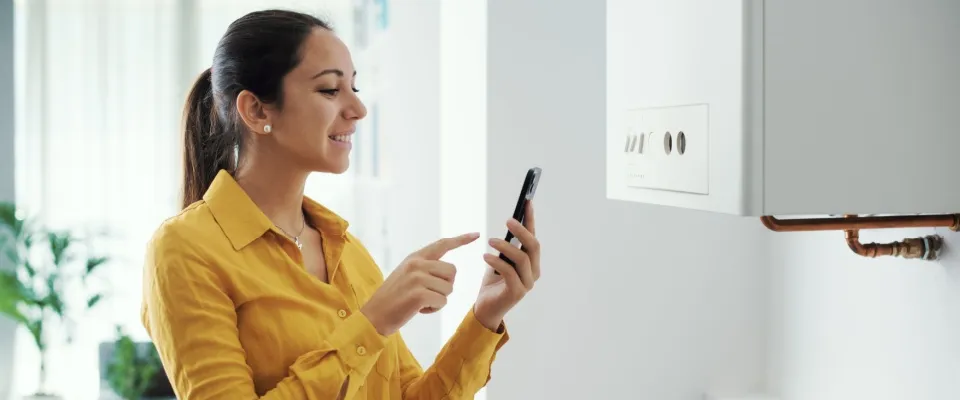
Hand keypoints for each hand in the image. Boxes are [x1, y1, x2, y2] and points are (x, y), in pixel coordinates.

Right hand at [361, 232, 478, 335]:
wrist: (373, 316)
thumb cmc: (393, 299)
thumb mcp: (407, 275)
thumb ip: (425, 268)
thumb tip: (450, 271)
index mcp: (414, 258)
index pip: (442, 244)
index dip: (461, 239)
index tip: (477, 234)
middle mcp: (416, 264)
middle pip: (452, 271)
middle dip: (446, 286)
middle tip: (429, 294)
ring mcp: (417, 278)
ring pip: (449, 288)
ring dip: (439, 299)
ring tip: (420, 302)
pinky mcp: (419, 294)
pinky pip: (442, 302)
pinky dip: (434, 309)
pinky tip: (419, 310)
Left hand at [474, 201, 540, 330]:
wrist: (485, 309)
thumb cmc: (492, 283)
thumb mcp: (499, 260)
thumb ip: (506, 247)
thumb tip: (508, 224)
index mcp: (531, 263)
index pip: (533, 237)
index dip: (531, 220)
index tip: (527, 202)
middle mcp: (533, 272)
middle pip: (533, 246)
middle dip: (522, 231)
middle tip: (508, 221)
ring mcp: (527, 283)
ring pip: (522, 258)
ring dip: (505, 246)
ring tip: (490, 240)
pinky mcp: (517, 292)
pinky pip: (509, 272)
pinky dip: (496, 261)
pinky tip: (485, 256)